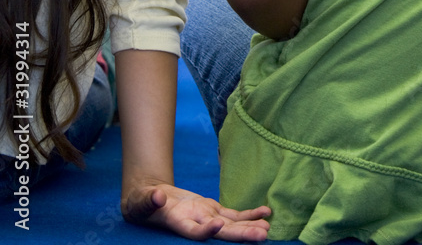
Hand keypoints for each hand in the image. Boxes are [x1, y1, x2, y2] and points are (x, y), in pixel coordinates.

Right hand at [123, 182, 270, 240]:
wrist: (151, 200)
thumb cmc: (142, 203)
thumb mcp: (141, 200)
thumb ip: (148, 200)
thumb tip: (157, 197)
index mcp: (178, 224)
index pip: (194, 232)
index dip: (206, 231)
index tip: (219, 224)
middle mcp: (196, 224)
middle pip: (221, 232)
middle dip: (241, 235)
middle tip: (262, 236)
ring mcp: (206, 218)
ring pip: (231, 225)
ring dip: (250, 227)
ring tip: (267, 229)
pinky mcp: (211, 210)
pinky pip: (233, 214)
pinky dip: (249, 214)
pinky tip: (265, 213)